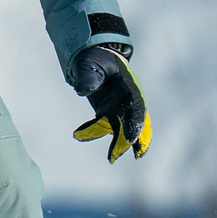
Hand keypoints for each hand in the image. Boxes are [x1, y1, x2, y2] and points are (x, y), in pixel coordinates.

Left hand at [70, 44, 150, 162]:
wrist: (91, 59)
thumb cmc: (95, 59)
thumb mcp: (91, 63)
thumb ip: (89, 76)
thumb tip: (84, 91)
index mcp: (131, 87)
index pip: (137, 107)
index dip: (136, 123)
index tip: (133, 138)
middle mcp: (128, 100)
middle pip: (133, 123)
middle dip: (130, 139)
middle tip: (125, 154)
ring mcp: (119, 108)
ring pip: (122, 129)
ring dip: (118, 144)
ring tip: (111, 158)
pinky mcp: (107, 113)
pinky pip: (103, 126)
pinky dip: (94, 132)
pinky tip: (79, 135)